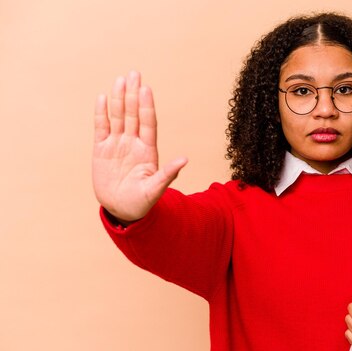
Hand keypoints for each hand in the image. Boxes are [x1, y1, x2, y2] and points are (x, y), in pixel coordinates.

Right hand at [93, 71, 186, 221]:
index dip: (147, 106)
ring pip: (118, 117)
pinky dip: (101, 114)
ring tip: (120, 80)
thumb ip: (168, 174)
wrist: (122, 210)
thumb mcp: (156, 189)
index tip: (146, 88)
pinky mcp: (102, 150)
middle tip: (134, 73)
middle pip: (133, 114)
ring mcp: (117, 145)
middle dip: (133, 94)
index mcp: (148, 151)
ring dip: (118, 99)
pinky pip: (101, 128)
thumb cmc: (142, 202)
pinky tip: (102, 98)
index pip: (148, 123)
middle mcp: (133, 143)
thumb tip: (185, 160)